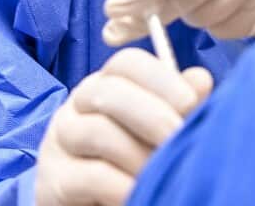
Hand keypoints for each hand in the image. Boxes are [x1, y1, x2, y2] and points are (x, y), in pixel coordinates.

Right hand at [34, 49, 212, 204]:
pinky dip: (122, 186)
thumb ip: (180, 105)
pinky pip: (91, 176)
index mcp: (107, 84)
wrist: (94, 205)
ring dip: (138, 154)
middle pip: (107, 91)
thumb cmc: (134, 161)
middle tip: (177, 138)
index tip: (190, 103)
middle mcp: (78, 105)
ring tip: (160, 173)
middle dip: (152, 115)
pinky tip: (139, 193)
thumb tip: (200, 79)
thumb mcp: (160, 130)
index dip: (160, 78)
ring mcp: (60, 141)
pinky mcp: (54, 181)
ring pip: (97, 132)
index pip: (126, 62)